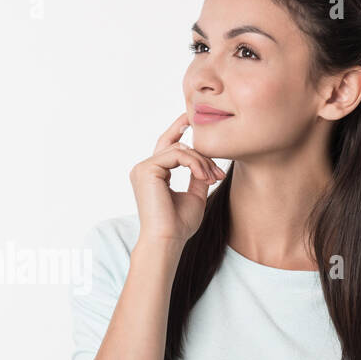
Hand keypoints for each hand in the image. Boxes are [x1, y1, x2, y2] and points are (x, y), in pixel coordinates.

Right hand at [129, 112, 225, 246]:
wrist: (168, 239)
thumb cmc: (179, 225)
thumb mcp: (194, 195)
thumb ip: (197, 177)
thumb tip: (206, 164)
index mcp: (153, 175)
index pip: (167, 147)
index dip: (178, 130)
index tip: (192, 119)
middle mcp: (144, 169)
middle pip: (176, 146)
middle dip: (201, 155)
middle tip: (218, 173)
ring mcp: (143, 168)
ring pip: (179, 150)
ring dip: (201, 162)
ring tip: (213, 179)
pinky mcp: (146, 169)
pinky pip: (176, 154)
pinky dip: (194, 163)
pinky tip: (204, 177)